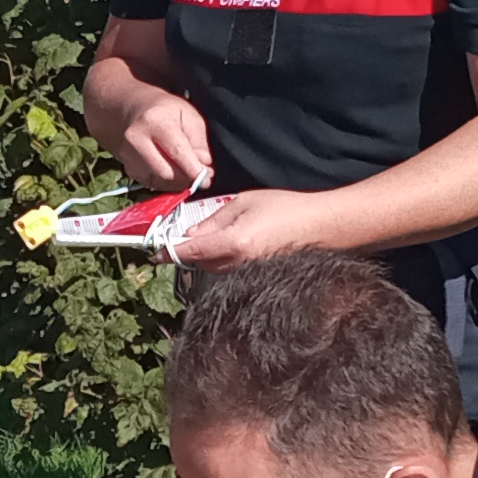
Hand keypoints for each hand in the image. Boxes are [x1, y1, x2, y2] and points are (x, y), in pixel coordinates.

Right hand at [103, 84, 213, 192]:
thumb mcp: (188, 115)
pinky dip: (166, 182)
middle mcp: (137, 139)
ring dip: (177, 182)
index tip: (207, 178)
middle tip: (201, 176)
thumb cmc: (165, 109)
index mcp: (155, 121)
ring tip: (187, 171)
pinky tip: (172, 171)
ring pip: (159, 181)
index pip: (177, 152)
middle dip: (186, 178)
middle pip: (167, 172)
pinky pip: (151, 184)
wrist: (132, 108)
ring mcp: (128, 155)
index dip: (194, 169)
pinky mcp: (127, 167)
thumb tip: (204, 167)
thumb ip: (198, 141)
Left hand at [168, 186, 328, 264]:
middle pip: (200, 262)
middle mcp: (238, 263)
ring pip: (214, 268)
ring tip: (206, 237)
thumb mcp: (244, 202)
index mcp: (232, 243)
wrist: (321, 226)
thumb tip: (192, 233)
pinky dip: (221, 259)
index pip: (191, 251)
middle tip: (180, 237)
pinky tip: (227, 245)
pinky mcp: (258, 274)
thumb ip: (214, 219)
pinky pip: (230, 269)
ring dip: (205, 255)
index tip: (156, 253)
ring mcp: (249, 272)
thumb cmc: (286, 208)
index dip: (170, 252)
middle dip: (187, 251)